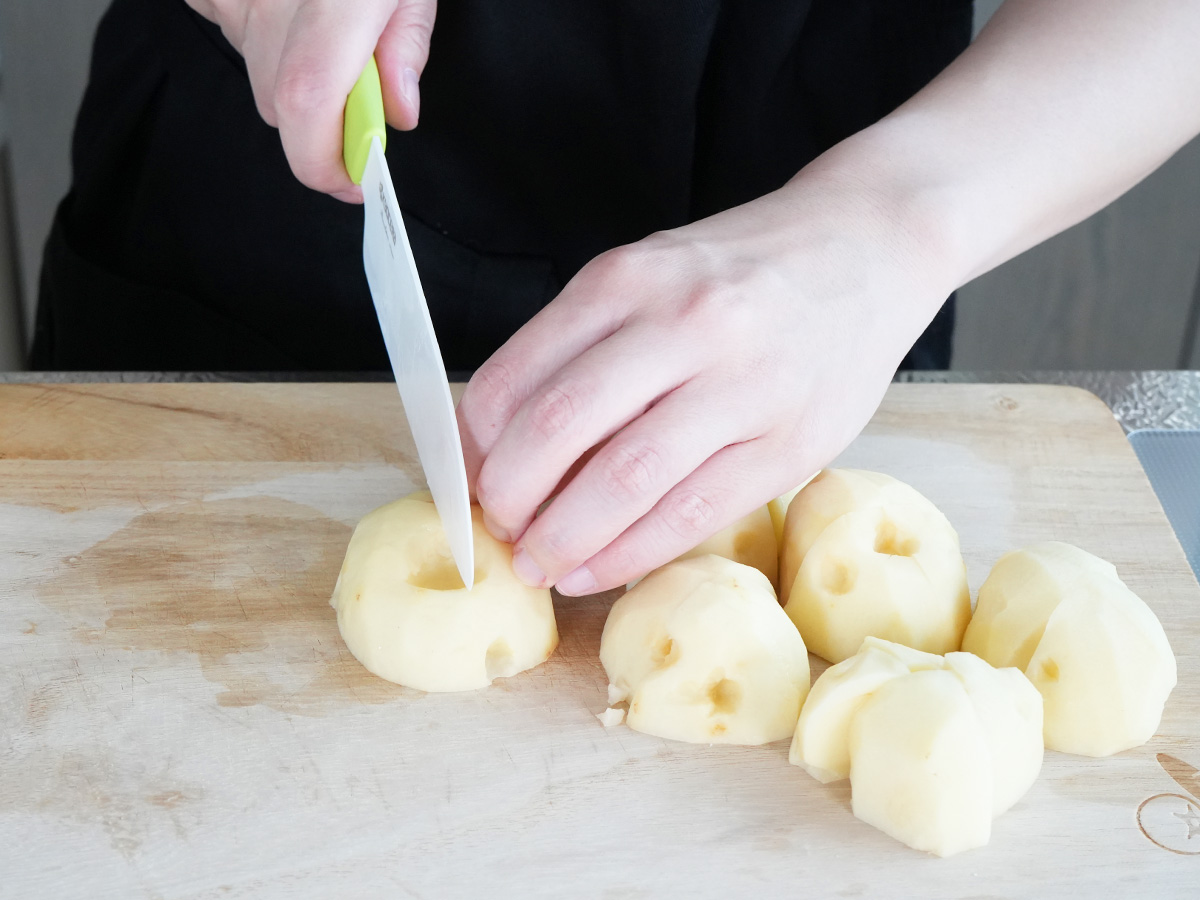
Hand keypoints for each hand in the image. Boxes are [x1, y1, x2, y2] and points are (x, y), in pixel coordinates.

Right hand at [186, 0, 436, 200]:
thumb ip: (406, 44)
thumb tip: (398, 113)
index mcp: (335, 1)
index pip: (307, 106)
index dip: (326, 162)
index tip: (355, 180)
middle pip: (283, 106)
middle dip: (326, 120)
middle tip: (362, 88)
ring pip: (257, 74)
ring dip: (295, 71)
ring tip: (323, 19)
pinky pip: (233, 35)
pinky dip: (264, 36)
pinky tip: (290, 6)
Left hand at [457, 164, 952, 595]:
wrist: (871, 243)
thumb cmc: (743, 271)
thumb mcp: (651, 272)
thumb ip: (582, 345)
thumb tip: (502, 443)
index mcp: (628, 278)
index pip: (516, 376)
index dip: (475, 449)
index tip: (469, 485)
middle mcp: (682, 322)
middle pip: (560, 427)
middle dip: (511, 498)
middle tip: (501, 532)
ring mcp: (743, 383)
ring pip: (626, 478)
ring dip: (565, 537)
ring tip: (540, 565)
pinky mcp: (791, 440)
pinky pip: (693, 512)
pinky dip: (631, 552)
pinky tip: (597, 570)